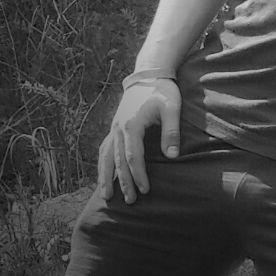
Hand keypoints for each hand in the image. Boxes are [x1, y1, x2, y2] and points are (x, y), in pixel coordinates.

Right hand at [98, 78, 181, 203]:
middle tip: (130, 201)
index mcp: (132, 125)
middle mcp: (118, 128)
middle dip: (123, 182)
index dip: (139, 175)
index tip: (145, 190)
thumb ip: (171, 131)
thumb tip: (172, 156)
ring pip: (106, 157)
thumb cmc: (162, 91)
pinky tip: (103, 174)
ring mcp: (114, 128)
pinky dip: (103, 163)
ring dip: (106, 177)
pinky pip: (105, 148)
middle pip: (118, 161)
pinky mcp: (115, 127)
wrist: (149, 74)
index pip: (134, 157)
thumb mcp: (172, 107)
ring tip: (106, 196)